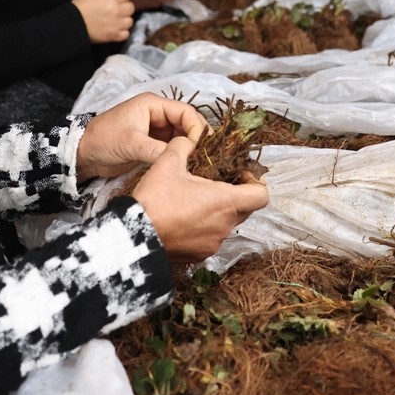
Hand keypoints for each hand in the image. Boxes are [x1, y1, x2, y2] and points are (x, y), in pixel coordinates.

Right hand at [72, 0, 135, 42]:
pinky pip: (126, 34)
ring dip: (125, 20)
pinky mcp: (114, 36)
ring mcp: (117, 24)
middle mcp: (118, 11)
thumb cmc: (80, 5)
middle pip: (131, 8)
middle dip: (125, 7)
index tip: (115, 0)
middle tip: (117, 10)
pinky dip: (122, 32)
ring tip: (117, 21)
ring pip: (130, 21)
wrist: (73, 23)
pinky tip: (116, 30)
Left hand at [78, 92, 206, 179]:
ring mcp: (156, 130)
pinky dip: (180, 155)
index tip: (200, 146)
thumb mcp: (131, 144)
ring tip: (199, 163)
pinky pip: (173, 148)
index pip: (185, 112)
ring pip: (182, 137)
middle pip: (187, 124)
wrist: (84, 154)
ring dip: (189, 148)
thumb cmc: (105, 140)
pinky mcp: (153, 145)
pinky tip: (187, 166)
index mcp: (153, 105)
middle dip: (196, 138)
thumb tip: (180, 159)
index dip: (196, 128)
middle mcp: (158, 115)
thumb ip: (157, 150)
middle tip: (205, 156)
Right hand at [132, 136, 268, 263]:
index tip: (239, 174)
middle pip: (245, 209)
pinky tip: (184, 217)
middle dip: (235, 194)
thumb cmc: (154, 201)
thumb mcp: (167, 163)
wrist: (133, 237)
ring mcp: (213, 244)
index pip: (261, 195)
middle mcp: (224, 226)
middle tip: (215, 181)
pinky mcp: (199, 255)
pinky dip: (203, 227)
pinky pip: (210, 238)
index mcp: (225, 202)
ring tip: (195, 199)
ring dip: (217, 211)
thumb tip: (188, 139)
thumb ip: (183, 146)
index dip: (255, 182)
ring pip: (226, 224)